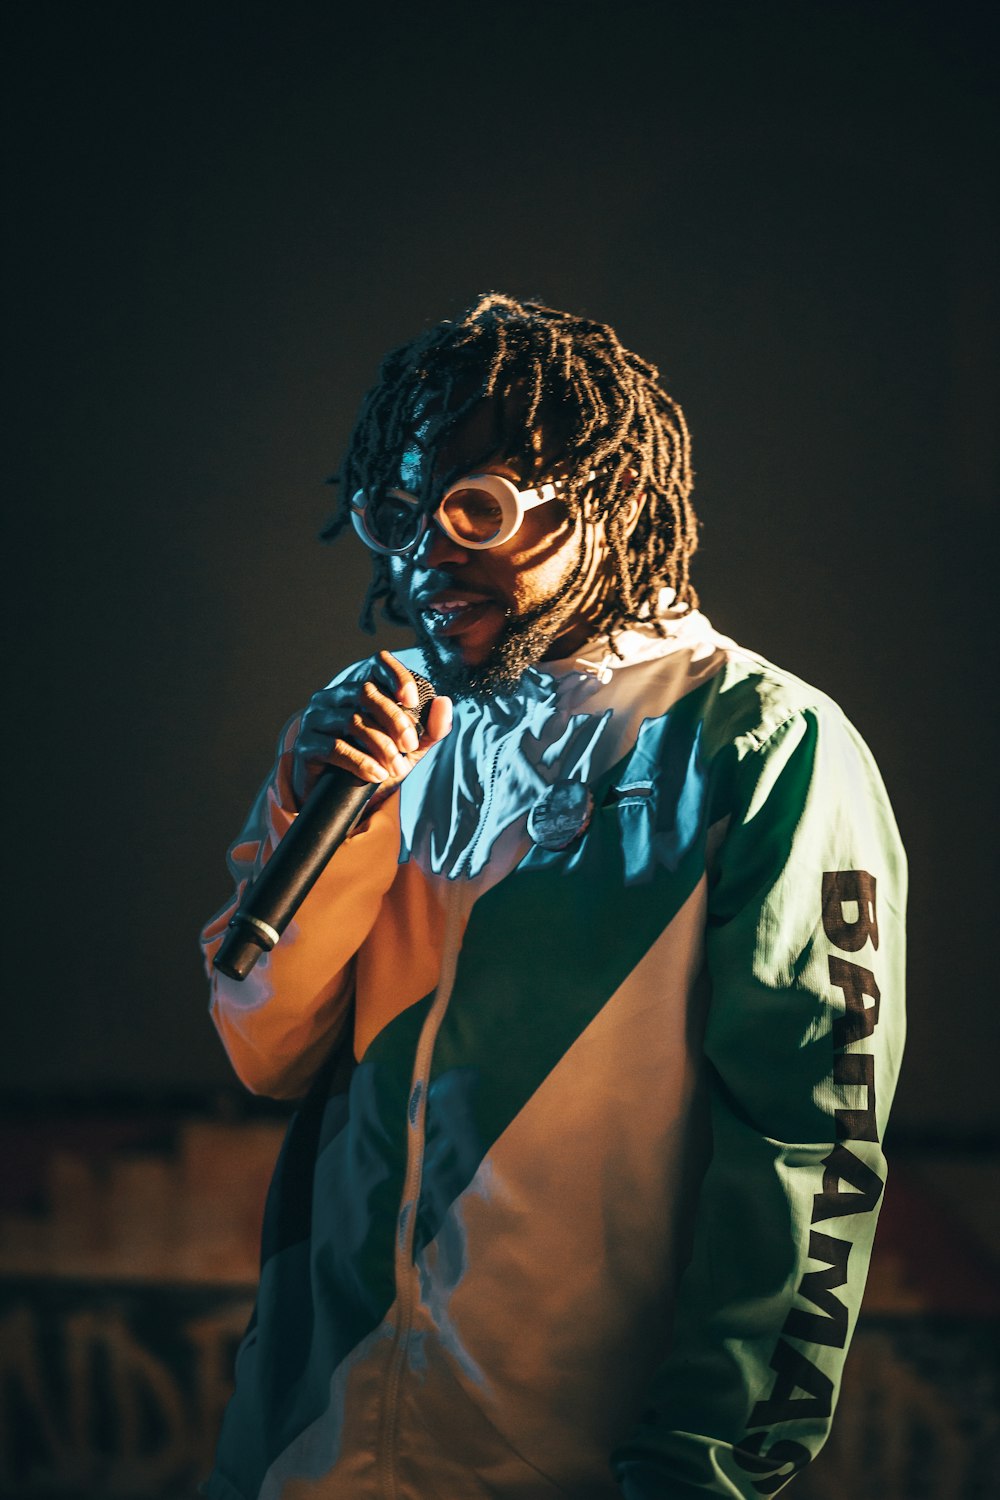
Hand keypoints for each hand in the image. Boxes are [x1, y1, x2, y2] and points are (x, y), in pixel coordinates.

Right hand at [290, 650, 452, 807]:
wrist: (340, 798)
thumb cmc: (375, 762)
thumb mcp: (409, 749)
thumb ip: (430, 729)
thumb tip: (444, 702)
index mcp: (359, 689)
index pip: (377, 664)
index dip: (396, 676)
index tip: (412, 700)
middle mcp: (334, 697)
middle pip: (366, 692)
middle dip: (394, 720)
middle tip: (410, 746)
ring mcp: (316, 718)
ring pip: (352, 720)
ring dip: (381, 746)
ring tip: (396, 768)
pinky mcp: (305, 744)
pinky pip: (335, 747)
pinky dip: (361, 761)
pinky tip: (377, 774)